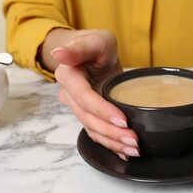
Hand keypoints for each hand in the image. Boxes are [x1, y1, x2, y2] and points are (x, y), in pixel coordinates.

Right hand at [49, 29, 139, 159]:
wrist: (94, 54)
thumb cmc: (97, 45)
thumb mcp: (96, 40)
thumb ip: (80, 47)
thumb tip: (58, 53)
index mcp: (69, 76)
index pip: (85, 98)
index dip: (102, 110)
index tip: (123, 120)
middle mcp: (70, 95)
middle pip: (89, 119)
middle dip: (111, 133)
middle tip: (134, 141)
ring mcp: (78, 107)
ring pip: (93, 130)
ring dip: (112, 143)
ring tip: (134, 150)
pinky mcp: (89, 114)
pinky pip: (97, 132)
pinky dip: (110, 144)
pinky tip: (124, 152)